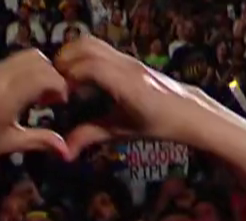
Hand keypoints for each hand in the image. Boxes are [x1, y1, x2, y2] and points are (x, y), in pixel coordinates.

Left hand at [0, 50, 70, 172]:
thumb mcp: (9, 143)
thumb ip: (39, 140)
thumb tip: (67, 150)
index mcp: (7, 96)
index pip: (43, 75)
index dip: (59, 85)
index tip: (61, 102)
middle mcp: (0, 76)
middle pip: (38, 60)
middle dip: (52, 74)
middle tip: (53, 97)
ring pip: (27, 56)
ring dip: (41, 69)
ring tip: (41, 93)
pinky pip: (16, 60)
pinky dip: (28, 69)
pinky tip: (26, 90)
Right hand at [52, 36, 209, 157]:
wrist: (189, 111)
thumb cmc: (161, 123)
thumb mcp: (125, 131)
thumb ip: (93, 136)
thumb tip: (65, 151)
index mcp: (126, 83)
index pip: (89, 66)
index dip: (68, 77)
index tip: (59, 95)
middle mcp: (126, 65)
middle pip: (86, 46)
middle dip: (64, 62)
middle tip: (56, 85)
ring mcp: (127, 59)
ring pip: (92, 43)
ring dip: (72, 56)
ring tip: (65, 80)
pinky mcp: (127, 59)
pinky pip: (99, 49)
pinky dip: (83, 58)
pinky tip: (81, 79)